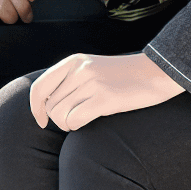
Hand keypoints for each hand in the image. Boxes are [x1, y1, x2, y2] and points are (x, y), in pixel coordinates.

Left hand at [29, 52, 184, 130]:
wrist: (155, 73)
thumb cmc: (120, 78)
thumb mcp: (90, 70)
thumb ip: (67, 81)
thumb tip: (43, 106)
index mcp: (73, 62)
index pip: (39, 88)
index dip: (35, 109)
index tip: (42, 121)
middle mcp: (80, 70)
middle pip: (50, 107)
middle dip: (58, 120)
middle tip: (74, 119)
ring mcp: (91, 83)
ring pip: (60, 116)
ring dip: (68, 125)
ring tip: (83, 118)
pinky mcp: (103, 98)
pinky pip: (74, 122)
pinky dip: (77, 127)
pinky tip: (89, 120)